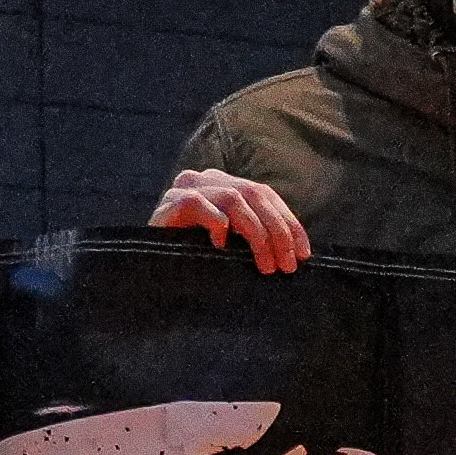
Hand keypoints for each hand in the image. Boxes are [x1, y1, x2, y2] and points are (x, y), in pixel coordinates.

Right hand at [153, 169, 313, 272]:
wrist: (151, 274)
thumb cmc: (195, 262)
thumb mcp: (234, 248)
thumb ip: (257, 237)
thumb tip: (299, 250)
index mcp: (225, 185)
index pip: (266, 195)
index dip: (290, 223)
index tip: (304, 254)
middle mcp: (207, 180)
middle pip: (254, 194)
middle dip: (278, 231)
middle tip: (287, 266)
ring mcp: (186, 188)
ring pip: (233, 198)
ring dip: (256, 233)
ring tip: (265, 266)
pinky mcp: (169, 203)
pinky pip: (198, 204)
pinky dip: (215, 224)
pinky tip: (221, 248)